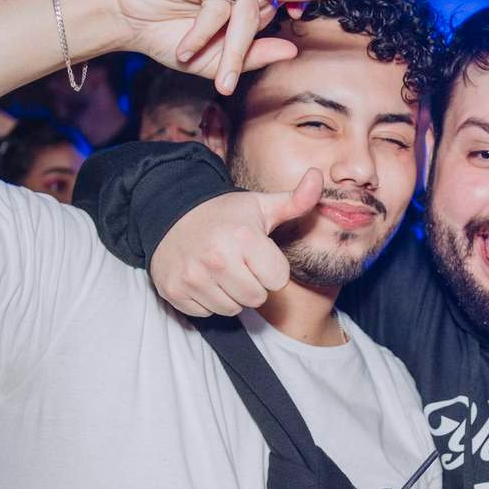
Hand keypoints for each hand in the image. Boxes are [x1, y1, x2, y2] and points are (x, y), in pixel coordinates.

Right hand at [113, 0, 376, 94]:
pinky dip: (203, 36)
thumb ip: (254, 57)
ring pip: (251, 15)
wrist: (130, 21)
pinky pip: (220, 9)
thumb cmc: (173, 39)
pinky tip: (186, 46)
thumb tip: (292, 48)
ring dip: (231, 51)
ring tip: (212, 76)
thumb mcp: (219, 61)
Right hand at [152, 169, 318, 316]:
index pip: (277, 280)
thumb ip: (296, 200)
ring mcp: (193, 276)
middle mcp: (216, 258)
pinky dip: (207, 300)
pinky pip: (206, 312)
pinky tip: (203, 277)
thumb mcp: (261, 206)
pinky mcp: (174, 290)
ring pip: (231, 309)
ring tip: (221, 270)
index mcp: (243, 237)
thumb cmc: (225, 214)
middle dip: (253, 284)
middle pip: (256, 298)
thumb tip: (318, 175)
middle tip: (239, 264)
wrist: (170, 213)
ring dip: (231, 294)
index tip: (258, 254)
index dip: (271, 268)